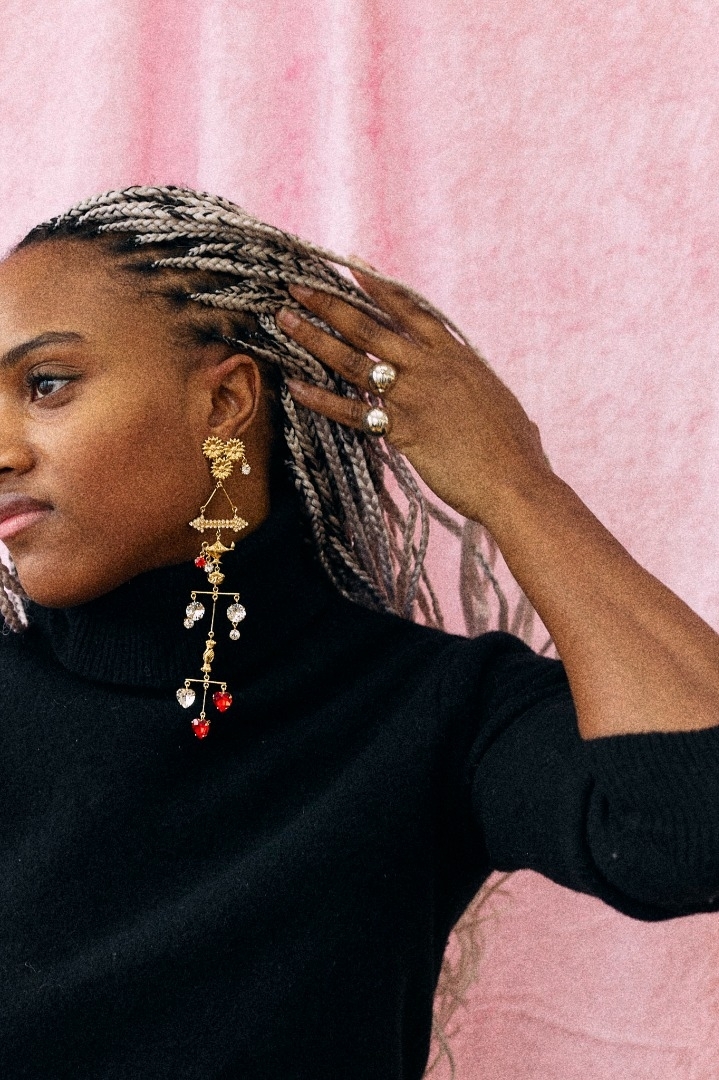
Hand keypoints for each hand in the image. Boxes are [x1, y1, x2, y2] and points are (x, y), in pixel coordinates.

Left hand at [275, 267, 553, 528]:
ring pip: (354, 359)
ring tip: (284, 319)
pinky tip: (296, 387)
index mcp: (457, 356)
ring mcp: (415, 396)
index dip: (379, 287)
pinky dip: (323, 400)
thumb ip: (475, 385)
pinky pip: (353, 411)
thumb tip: (476, 386)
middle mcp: (432, 367)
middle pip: (371, 326)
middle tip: (296, 286)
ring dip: (316, 338)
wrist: (516, 480)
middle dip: (330, 303)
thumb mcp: (497, 400)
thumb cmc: (516, 450)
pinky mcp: (403, 429)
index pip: (411, 310)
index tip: (352, 265)